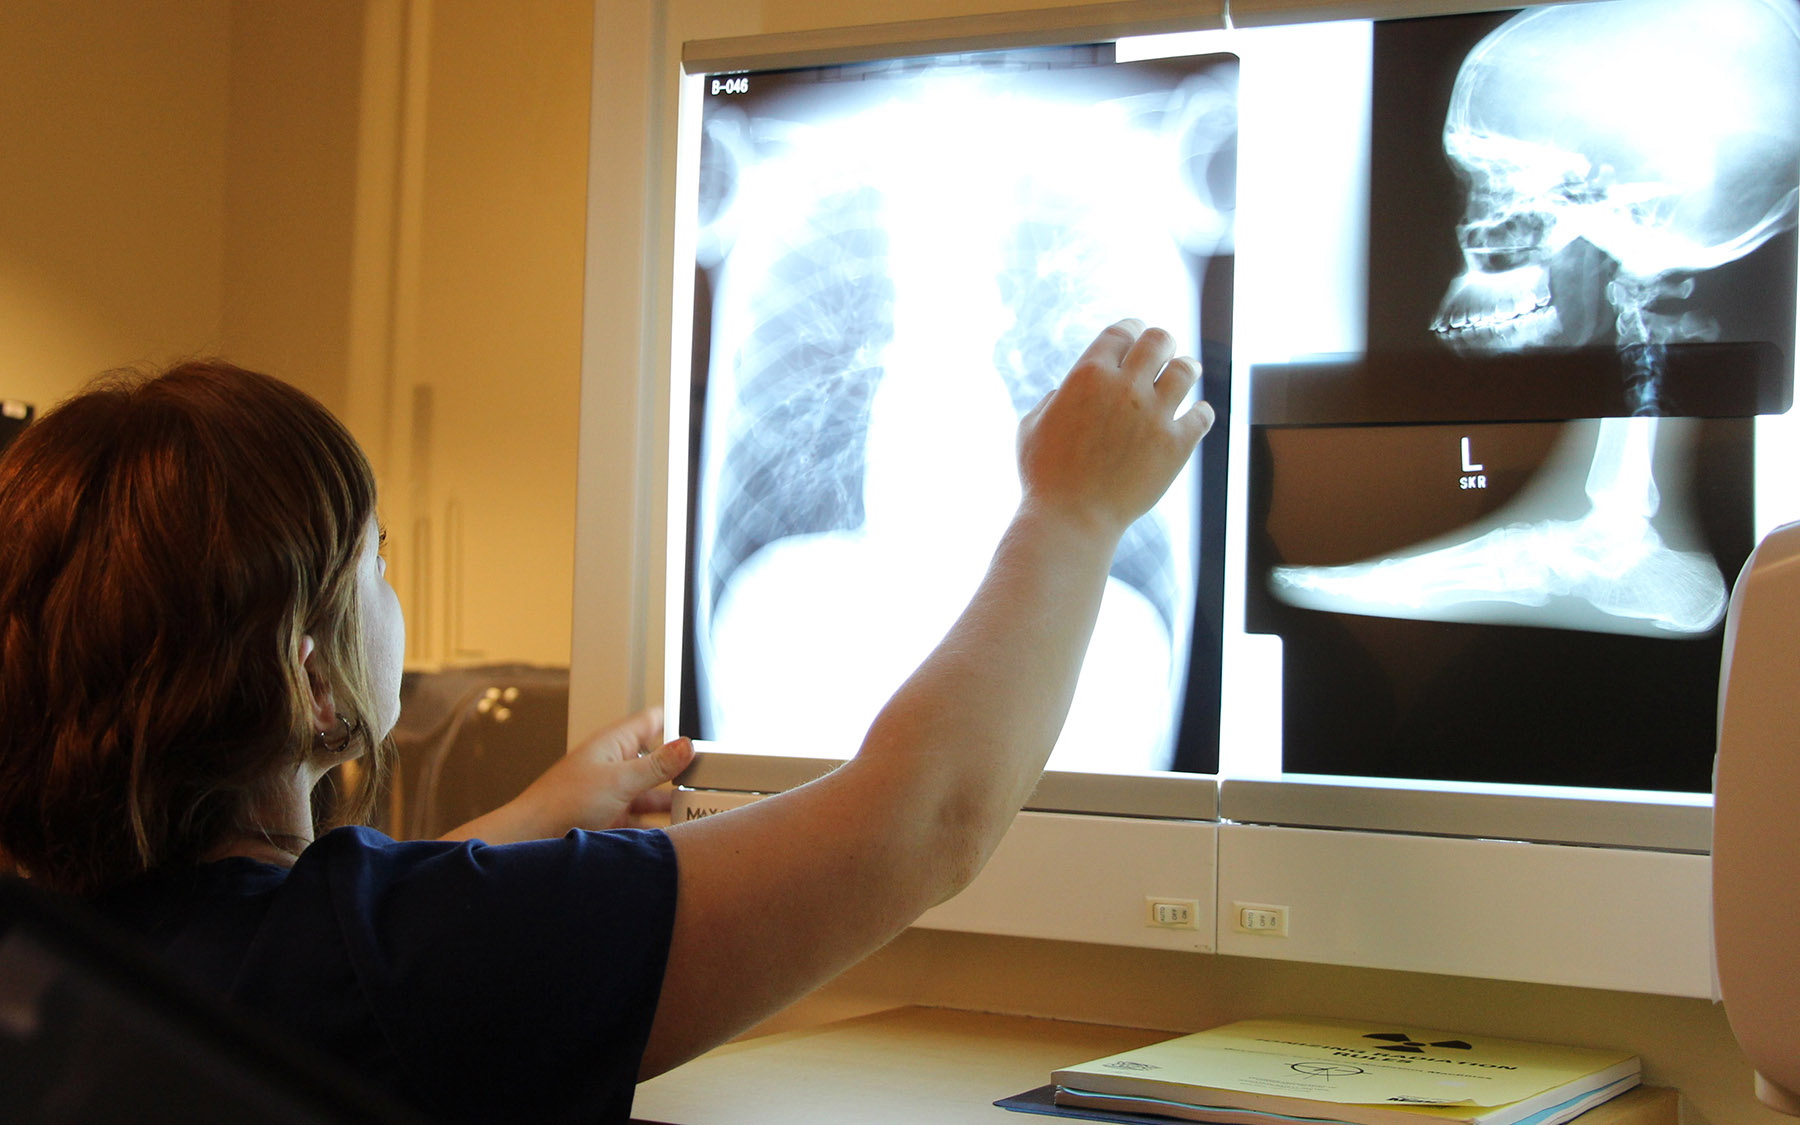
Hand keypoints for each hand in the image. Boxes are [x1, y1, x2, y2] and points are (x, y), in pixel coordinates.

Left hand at [546, 709, 696, 830]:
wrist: (533, 838)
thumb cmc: (562, 801)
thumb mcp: (620, 780)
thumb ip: (656, 765)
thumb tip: (686, 745)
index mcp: (614, 743)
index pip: (652, 720)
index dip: (676, 720)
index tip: (703, 731)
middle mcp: (615, 764)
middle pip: (657, 760)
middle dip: (679, 769)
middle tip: (707, 776)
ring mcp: (614, 792)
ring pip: (653, 792)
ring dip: (670, 801)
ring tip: (695, 808)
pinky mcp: (613, 818)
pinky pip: (644, 818)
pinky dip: (658, 824)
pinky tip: (674, 831)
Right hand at [1016, 319, 1213, 537]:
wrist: (1071, 519)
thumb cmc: (1044, 476)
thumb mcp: (1031, 426)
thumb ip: (1054, 399)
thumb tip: (1068, 391)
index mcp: (1088, 375)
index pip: (1121, 332)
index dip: (1130, 330)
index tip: (1135, 335)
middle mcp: (1125, 387)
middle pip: (1159, 340)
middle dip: (1161, 342)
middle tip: (1163, 350)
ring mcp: (1154, 415)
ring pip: (1186, 370)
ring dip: (1185, 367)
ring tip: (1185, 372)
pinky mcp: (1176, 445)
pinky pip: (1202, 415)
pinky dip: (1201, 412)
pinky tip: (1195, 415)